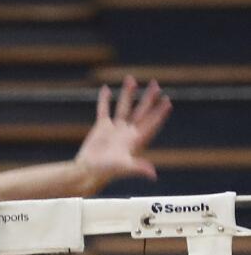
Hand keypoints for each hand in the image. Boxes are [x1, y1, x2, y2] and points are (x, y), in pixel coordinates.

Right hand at [74, 75, 170, 189]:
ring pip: (124, 107)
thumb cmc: (106, 172)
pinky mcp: (101, 127)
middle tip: (156, 84)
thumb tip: (152, 174)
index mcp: (136, 140)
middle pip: (141, 111)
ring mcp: (115, 128)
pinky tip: (106, 89)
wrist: (88, 171)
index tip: (167, 101)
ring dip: (128, 93)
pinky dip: (104, 100)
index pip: (151, 123)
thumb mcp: (123, 167)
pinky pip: (104, 110)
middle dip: (149, 98)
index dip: (159, 112)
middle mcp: (127, 132)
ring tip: (131, 79)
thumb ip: (138, 168)